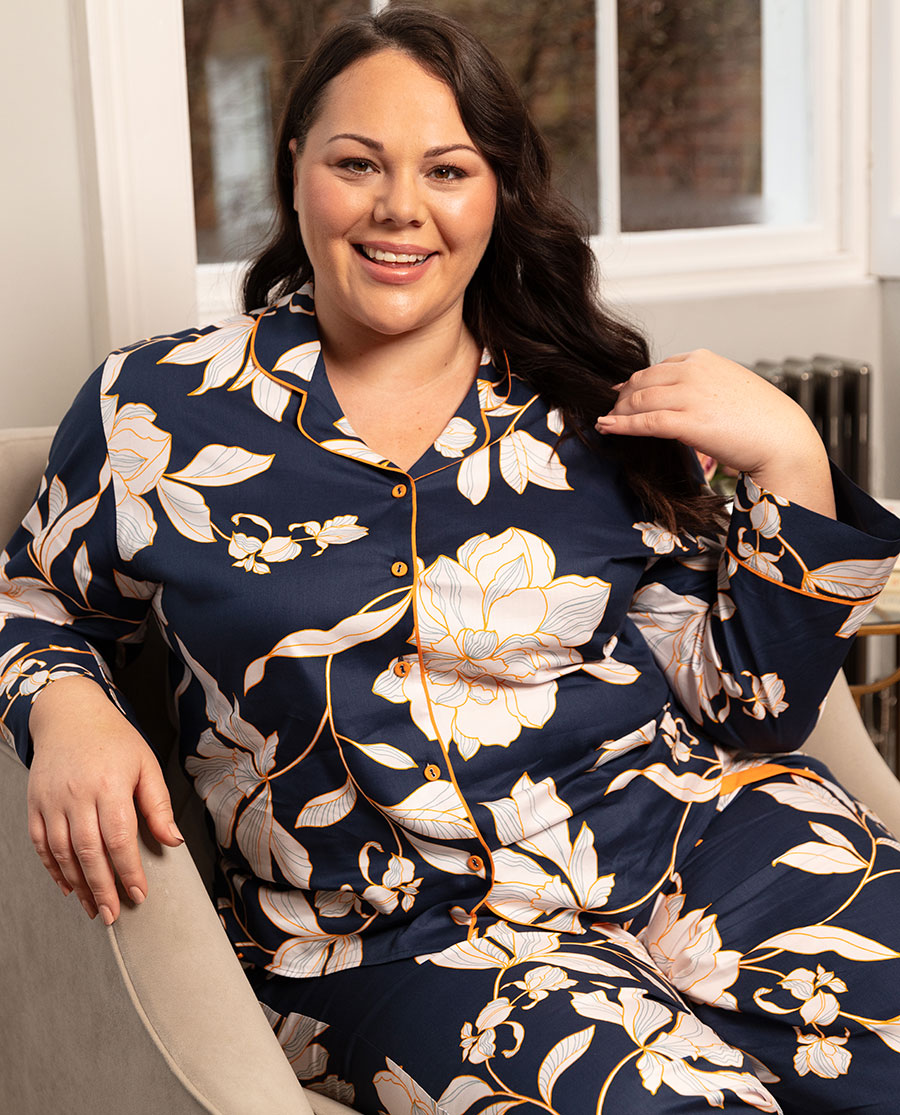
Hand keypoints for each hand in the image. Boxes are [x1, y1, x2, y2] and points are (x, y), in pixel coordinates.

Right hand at [27, 676, 182, 923]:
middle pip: (89, 851)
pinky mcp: (35, 804)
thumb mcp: (146, 764)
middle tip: (114, 915)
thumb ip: (158, 804)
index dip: (129, 871)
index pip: (119, 838)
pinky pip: (42, 844)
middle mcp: (77, 794)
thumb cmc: (114, 740)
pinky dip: (53, 869)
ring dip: (79, 885)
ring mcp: (52, 801)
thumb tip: (173, 841)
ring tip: (95, 908)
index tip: (139, 894)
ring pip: (62, 853)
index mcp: (110, 784)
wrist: (69, 715)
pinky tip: (68, 886)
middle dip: (103, 888)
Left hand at [595, 349, 834, 517]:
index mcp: (703, 359)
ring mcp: (690, 395)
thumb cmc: (762, 419)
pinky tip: (606, 428)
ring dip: (616, 412)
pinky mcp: (688, 421)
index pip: (658, 367)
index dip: (637, 382)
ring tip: (605, 422)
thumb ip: (703, 386)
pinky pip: (644, 421)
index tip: (623, 393)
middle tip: (610, 410)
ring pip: (638, 399)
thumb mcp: (730, 388)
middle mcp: (694, 371)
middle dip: (622, 397)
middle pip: (642, 380)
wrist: (783, 438)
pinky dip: (620, 424)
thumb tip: (682, 400)